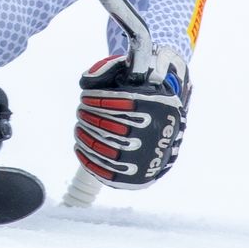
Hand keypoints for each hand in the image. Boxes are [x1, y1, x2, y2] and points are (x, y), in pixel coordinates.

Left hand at [74, 48, 189, 187]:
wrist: (168, 131)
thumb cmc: (144, 98)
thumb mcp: (134, 76)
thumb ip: (110, 69)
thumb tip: (86, 80)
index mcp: (159, 108)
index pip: (123, 103)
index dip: (98, 99)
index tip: (85, 96)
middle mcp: (156, 135)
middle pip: (113, 127)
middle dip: (91, 117)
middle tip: (81, 110)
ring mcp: (147, 160)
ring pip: (108, 151)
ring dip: (87, 137)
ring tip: (80, 127)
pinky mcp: (137, 178)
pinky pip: (107, 173)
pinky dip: (88, 159)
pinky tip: (80, 146)